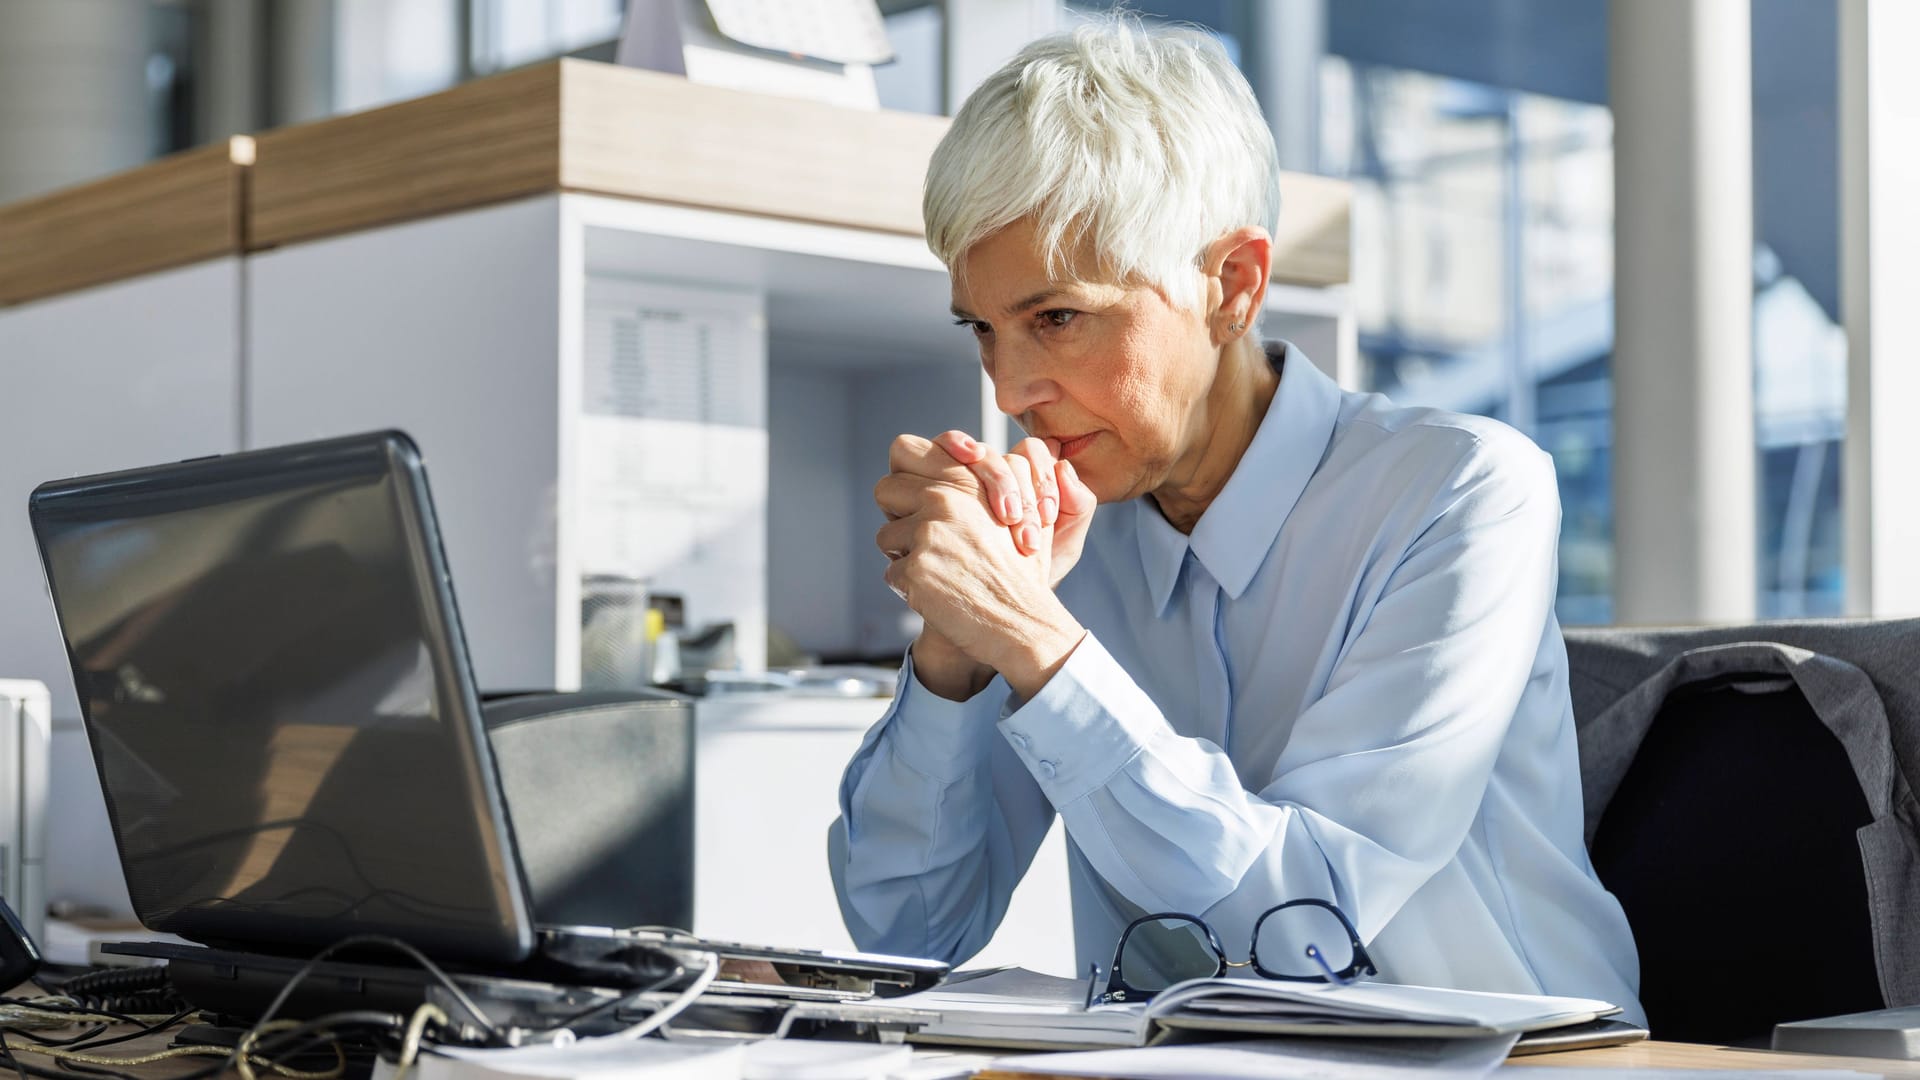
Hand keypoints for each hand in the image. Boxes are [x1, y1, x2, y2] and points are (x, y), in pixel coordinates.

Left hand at [876, 435, 1085, 700]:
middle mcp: (944, 502)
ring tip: (939, 572)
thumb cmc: (1019, 572)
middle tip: (918, 538)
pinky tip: (938, 595)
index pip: (905, 451)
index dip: (905, 474)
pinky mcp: (916, 569)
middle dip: (896, 514)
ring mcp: (927, 535)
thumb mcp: (1014, 514)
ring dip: (904, 556)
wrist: (1022, 620)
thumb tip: (950, 471)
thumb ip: (977, 488)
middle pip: (885, 490)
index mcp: (965, 484)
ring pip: (886, 536)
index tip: (914, 497)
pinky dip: (909, 588)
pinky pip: (892, 573)